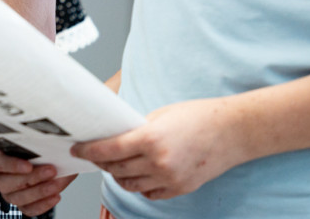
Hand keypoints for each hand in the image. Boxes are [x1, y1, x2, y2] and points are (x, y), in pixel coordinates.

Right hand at [0, 144, 75, 215]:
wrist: (37, 153)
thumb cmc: (30, 142)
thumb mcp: (30, 135)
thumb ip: (39, 139)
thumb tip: (61, 148)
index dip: (10, 165)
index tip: (29, 165)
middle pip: (5, 183)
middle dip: (31, 179)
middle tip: (51, 170)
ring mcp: (6, 191)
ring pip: (16, 198)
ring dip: (39, 192)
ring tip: (56, 184)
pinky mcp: (19, 202)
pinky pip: (27, 209)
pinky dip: (43, 205)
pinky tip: (55, 196)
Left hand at [73, 97, 245, 199]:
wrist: (232, 131)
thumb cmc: (198, 117)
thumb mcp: (160, 115)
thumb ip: (136, 129)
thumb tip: (114, 136)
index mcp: (151, 139)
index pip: (109, 150)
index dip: (89, 151)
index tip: (77, 149)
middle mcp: (158, 162)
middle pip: (116, 169)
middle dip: (101, 162)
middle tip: (94, 154)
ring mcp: (170, 179)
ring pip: (130, 185)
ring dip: (118, 175)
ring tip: (114, 164)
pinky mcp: (180, 189)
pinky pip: (150, 194)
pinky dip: (139, 186)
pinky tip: (138, 174)